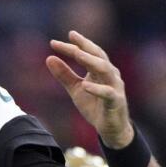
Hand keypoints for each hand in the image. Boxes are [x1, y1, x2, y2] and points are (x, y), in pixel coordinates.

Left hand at [46, 32, 133, 148]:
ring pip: (105, 69)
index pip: (87, 52)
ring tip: (77, 54)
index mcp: (100, 69)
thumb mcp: (76, 89)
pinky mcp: (116, 101)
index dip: (73, 45)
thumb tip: (49, 58)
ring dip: (91, 61)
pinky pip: (108, 93)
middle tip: (70, 38)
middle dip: (84, 46)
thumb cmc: (95, 105)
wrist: (111, 128)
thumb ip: (64, 75)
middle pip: (98, 55)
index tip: (54, 42)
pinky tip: (85, 85)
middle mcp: (110, 74)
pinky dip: (97, 88)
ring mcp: (115, 86)